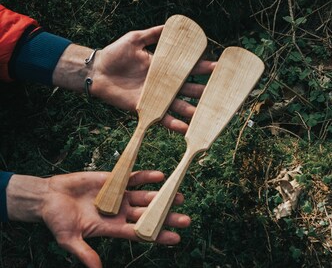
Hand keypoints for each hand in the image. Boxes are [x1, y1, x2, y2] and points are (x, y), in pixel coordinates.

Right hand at [7, 171, 189, 267]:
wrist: (49, 197)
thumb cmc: (57, 219)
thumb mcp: (69, 238)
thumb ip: (84, 253)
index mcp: (112, 228)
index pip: (139, 233)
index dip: (157, 236)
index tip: (176, 238)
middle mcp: (119, 212)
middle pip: (148, 215)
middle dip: (166, 217)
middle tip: (185, 219)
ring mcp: (118, 195)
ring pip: (145, 196)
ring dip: (162, 196)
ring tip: (179, 197)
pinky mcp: (113, 180)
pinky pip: (134, 178)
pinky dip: (146, 177)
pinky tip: (160, 176)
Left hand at [91, 26, 214, 132]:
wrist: (97, 71)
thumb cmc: (115, 53)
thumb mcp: (136, 39)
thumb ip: (154, 34)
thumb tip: (173, 25)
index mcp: (163, 67)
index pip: (187, 67)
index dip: (202, 67)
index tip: (219, 67)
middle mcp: (163, 84)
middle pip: (187, 88)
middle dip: (204, 91)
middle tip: (221, 93)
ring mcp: (155, 97)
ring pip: (179, 105)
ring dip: (193, 110)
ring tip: (207, 115)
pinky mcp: (146, 108)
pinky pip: (162, 118)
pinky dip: (174, 124)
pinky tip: (185, 128)